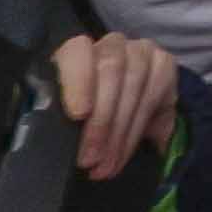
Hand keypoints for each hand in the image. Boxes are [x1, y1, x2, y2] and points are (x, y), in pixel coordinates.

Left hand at [52, 31, 180, 182]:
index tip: (78, 114)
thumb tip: (48, 140)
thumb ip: (52, 119)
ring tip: (107, 166)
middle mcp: (111, 45)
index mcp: (75, 53)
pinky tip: (125, 154)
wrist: (114, 116)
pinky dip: (138, 132)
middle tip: (91, 160)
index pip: (77, 51)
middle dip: (102, 121)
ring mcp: (141, 51)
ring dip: (120, 133)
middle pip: (111, 70)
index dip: (79, 80)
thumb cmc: (75, 118)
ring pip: (135, 85)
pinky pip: (156, 97)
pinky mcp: (163, 66)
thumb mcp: (58, 117)